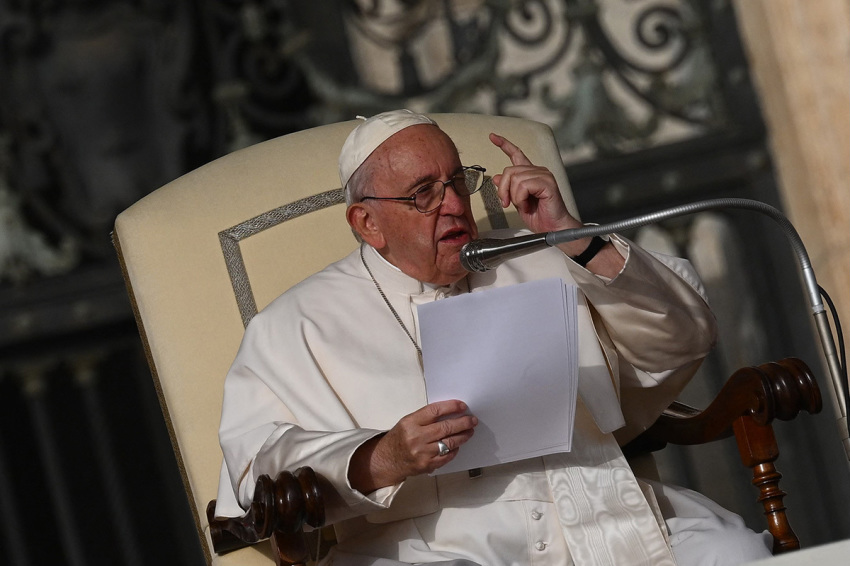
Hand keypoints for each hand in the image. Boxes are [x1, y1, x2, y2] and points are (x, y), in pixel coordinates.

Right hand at [349, 400, 476, 493]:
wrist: (387, 460)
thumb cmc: (399, 439)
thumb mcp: (407, 422)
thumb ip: (426, 418)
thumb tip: (450, 412)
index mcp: (410, 422)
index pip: (435, 411)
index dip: (451, 407)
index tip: (462, 406)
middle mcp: (416, 437)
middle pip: (445, 427)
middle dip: (463, 422)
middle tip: (472, 420)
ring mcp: (422, 453)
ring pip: (449, 442)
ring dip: (463, 436)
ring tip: (470, 431)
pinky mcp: (427, 465)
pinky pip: (447, 456)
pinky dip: (454, 450)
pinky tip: (458, 445)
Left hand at [489, 133, 622, 275]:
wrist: (552, 229)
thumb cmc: (540, 217)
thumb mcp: (517, 201)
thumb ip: (508, 189)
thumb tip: (497, 177)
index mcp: (530, 174)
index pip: (516, 154)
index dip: (504, 144)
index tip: (493, 137)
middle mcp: (538, 171)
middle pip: (509, 171)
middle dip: (503, 190)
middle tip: (507, 203)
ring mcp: (544, 175)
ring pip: (515, 178)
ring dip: (514, 196)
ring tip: (523, 205)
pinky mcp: (547, 183)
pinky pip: (524, 185)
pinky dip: (521, 198)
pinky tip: (528, 204)